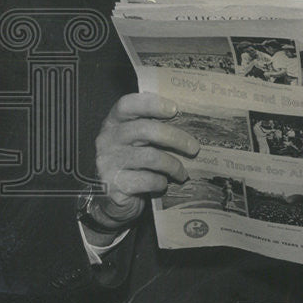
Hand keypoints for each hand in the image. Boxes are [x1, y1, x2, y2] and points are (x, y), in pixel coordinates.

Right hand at [92, 92, 198, 226]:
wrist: (115, 199)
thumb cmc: (134, 163)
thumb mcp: (139, 142)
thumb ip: (154, 127)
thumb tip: (192, 120)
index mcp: (114, 122)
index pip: (127, 104)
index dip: (151, 104)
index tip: (174, 108)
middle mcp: (107, 139)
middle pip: (144, 129)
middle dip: (175, 137)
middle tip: (194, 147)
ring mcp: (108, 163)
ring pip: (151, 157)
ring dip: (173, 165)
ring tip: (183, 173)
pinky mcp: (114, 185)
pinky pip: (148, 180)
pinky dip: (161, 182)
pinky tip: (165, 183)